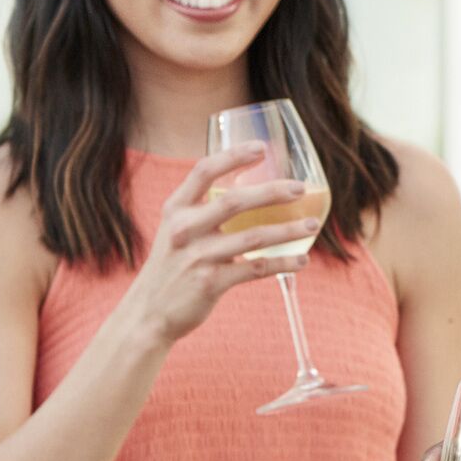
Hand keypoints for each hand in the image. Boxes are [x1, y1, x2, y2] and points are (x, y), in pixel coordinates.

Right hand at [112, 144, 316, 355]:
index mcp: (175, 209)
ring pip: (253, 237)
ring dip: (288, 230)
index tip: (261, 147)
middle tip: (300, 188)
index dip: (233, 156)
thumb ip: (201, 211)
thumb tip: (246, 192)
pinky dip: (283, 264)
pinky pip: (255, 269)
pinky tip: (301, 260)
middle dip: (272, 192)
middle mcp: (184, 229)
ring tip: (312, 225)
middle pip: (235, 201)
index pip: (204, 171)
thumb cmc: (170, 267)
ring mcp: (198, 257)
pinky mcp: (211, 283)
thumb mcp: (175, 231)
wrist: (148, 313)